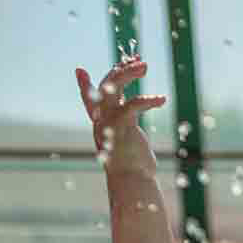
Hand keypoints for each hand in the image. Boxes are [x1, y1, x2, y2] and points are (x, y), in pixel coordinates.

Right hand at [76, 56, 166, 177]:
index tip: (80, 70)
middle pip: (103, 87)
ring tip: (145, 65)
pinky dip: (148, 99)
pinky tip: (163, 99)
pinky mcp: (122, 126)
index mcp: (102, 124)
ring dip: (127, 73)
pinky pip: (132, 105)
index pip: (89, 101)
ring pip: (112, 89)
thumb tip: (132, 120)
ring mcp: (109, 122)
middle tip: (138, 60)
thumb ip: (126, 128)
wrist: (131, 182)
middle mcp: (102, 120)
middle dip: (119, 70)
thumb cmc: (134, 167)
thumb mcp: (128, 142)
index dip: (84, 85)